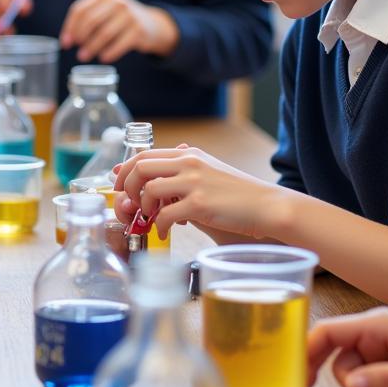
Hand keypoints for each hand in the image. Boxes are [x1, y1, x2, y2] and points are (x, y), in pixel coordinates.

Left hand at [60, 0, 178, 62]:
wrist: (152, 25)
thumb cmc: (120, 21)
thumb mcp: (105, 13)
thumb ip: (86, 22)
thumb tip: (66, 41)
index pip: (80, 9)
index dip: (70, 27)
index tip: (65, 43)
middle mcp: (118, 1)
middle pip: (91, 20)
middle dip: (80, 38)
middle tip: (77, 52)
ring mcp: (130, 14)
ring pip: (104, 33)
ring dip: (91, 48)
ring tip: (84, 57)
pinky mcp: (139, 30)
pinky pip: (119, 44)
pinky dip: (109, 53)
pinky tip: (103, 58)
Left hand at [114, 146, 282, 240]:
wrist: (267, 205)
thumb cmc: (237, 194)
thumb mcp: (208, 171)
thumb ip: (182, 171)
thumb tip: (154, 172)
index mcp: (189, 155)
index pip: (144, 154)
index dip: (125, 170)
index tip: (120, 186)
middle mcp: (189, 163)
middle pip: (140, 167)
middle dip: (127, 187)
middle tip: (130, 205)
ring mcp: (194, 182)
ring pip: (149, 189)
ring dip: (144, 207)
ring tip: (151, 219)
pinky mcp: (199, 204)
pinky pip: (165, 214)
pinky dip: (159, 226)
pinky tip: (164, 232)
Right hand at [306, 307, 387, 386]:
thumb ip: (385, 379)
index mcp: (376, 325)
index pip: (329, 331)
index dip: (306, 348)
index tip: (293, 371)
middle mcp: (370, 336)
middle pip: (329, 348)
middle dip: (320, 367)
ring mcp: (375, 352)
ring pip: (343, 368)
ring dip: (351, 384)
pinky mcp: (381, 369)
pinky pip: (358, 378)